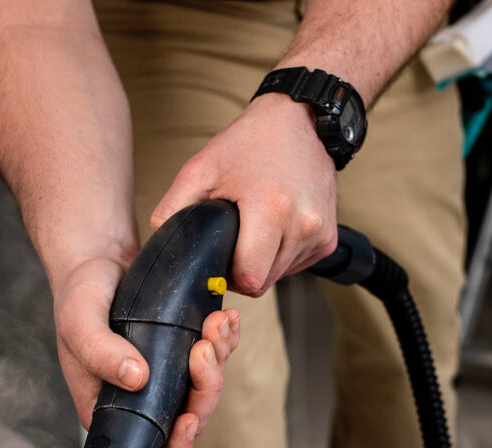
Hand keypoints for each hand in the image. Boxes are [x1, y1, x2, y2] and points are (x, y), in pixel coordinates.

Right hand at [53, 256, 241, 447]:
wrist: (96, 261)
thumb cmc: (79, 296)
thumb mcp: (79, 322)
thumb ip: (100, 352)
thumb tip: (137, 379)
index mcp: (111, 409)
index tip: (188, 420)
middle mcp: (141, 400)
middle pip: (188, 420)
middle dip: (205, 388)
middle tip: (204, 347)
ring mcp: (165, 379)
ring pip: (205, 389)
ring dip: (219, 358)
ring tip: (217, 322)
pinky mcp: (183, 353)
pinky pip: (214, 358)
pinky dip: (225, 340)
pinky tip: (227, 317)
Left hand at [150, 93, 338, 296]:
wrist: (300, 120)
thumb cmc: (250, 143)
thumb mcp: (200, 169)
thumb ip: (172, 211)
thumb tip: (163, 248)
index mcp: (272, 209)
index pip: (248, 278)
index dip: (227, 275)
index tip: (220, 256)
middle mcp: (304, 225)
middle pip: (262, 282)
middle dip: (242, 269)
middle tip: (235, 236)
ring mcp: (320, 234)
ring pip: (279, 277)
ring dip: (262, 262)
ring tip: (256, 226)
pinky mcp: (329, 239)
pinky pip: (296, 265)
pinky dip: (280, 255)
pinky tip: (275, 226)